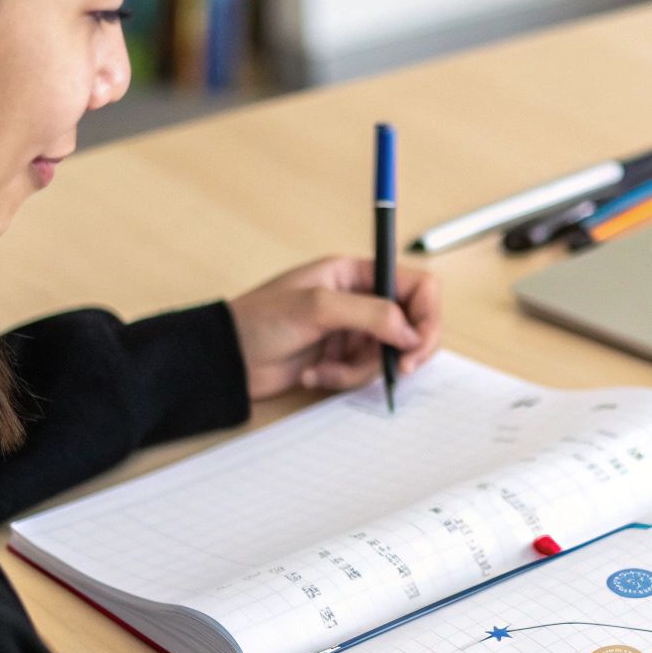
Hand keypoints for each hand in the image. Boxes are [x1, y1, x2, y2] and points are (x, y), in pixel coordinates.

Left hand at [226, 255, 441, 400]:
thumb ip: (372, 314)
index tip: (416, 343)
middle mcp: (360, 300)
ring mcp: (353, 331)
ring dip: (361, 369)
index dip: (426, 315)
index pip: (416, 286)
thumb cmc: (258, 321)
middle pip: (413, 323)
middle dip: (406, 349)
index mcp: (356, 274)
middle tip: (399, 370)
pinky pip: (365, 373)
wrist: (225, 361)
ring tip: (326, 369)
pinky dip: (344, 379)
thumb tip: (412, 334)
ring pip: (389, 354)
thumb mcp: (317, 308)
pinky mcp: (342, 359)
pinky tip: (314, 374)